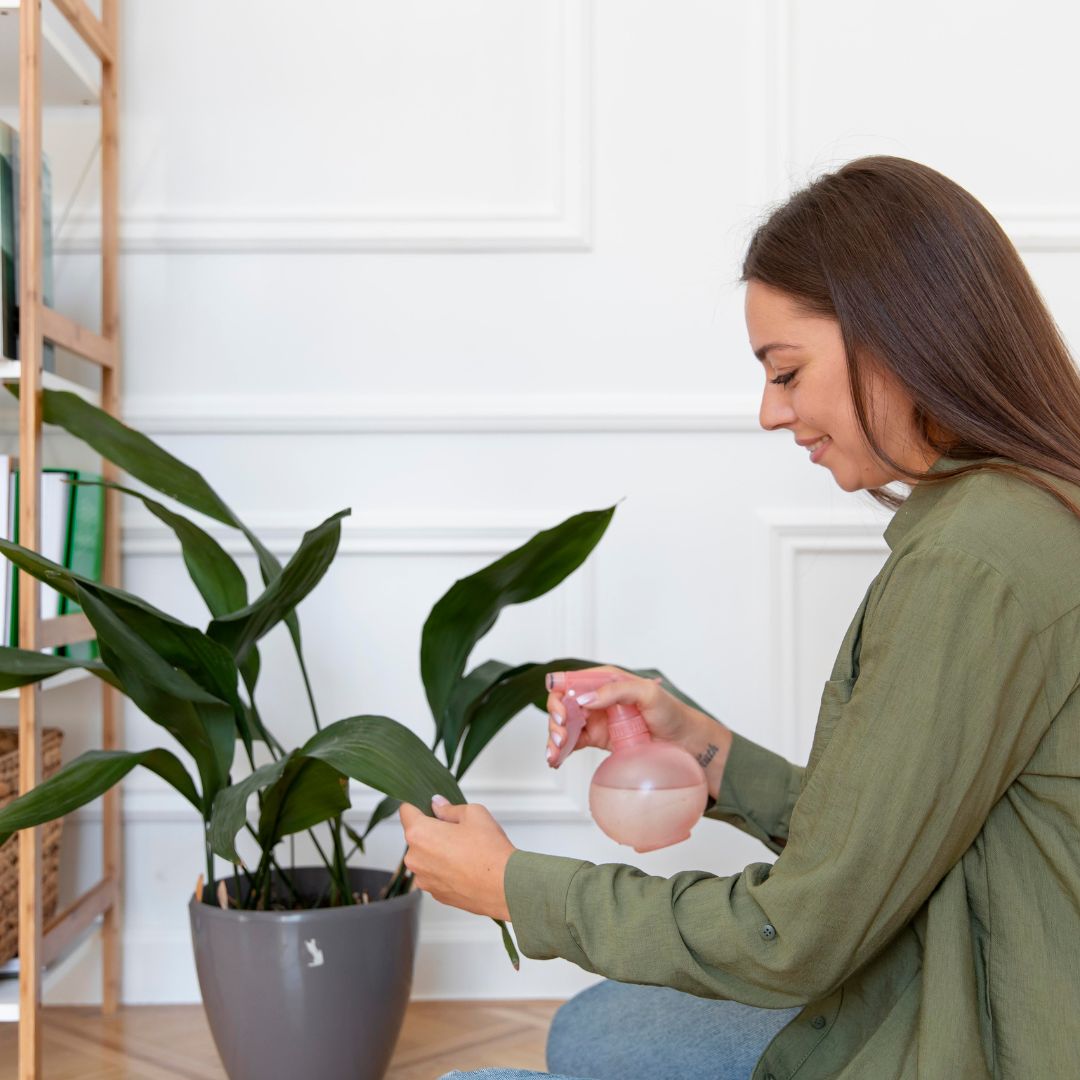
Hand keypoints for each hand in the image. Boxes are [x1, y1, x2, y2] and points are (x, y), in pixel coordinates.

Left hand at [398, 797, 513, 920]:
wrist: (504, 887)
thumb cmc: (489, 850)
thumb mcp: (473, 813)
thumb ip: (449, 808)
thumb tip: (438, 805)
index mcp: (419, 834)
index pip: (406, 810)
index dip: (418, 804)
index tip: (430, 806)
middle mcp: (415, 858)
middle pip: (416, 835)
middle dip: (432, 830)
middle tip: (457, 830)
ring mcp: (423, 879)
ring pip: (425, 856)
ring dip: (437, 851)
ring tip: (464, 851)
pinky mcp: (435, 894)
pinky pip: (434, 874)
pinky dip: (445, 869)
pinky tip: (465, 867)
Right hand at [545, 666, 701, 766]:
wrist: (684, 742)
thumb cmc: (671, 712)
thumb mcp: (648, 693)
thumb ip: (617, 690)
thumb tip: (585, 699)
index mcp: (605, 680)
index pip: (571, 682)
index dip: (559, 696)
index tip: (563, 715)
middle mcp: (597, 698)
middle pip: (562, 705)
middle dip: (555, 721)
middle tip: (561, 738)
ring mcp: (596, 719)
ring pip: (564, 725)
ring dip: (554, 738)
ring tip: (555, 754)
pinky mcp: (597, 739)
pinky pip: (573, 743)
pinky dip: (560, 751)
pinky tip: (555, 760)